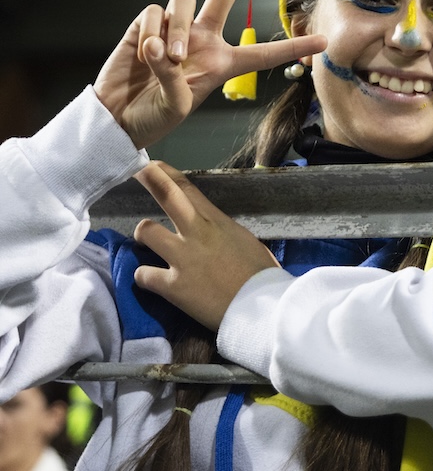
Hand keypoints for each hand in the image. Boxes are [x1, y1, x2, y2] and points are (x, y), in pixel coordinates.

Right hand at [93, 0, 327, 149]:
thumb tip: (160, 47)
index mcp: (224, 64)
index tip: (324, 41)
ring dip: (178, 29)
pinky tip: (143, 53)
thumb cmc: (154, 114)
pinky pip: (154, 13)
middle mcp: (204, 39)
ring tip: (170, 57)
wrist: (118, 117)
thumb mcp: (176, 105)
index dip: (293, 47)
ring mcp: (176, 29)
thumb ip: (173, 76)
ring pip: (185, 2)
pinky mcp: (147, 25)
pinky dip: (150, 32)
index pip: (264, 53)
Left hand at [132, 161, 279, 330]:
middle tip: (133, 172)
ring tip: (147, 243)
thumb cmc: (261, 273)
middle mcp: (196, 232)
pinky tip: (151, 280)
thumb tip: (209, 233)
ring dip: (143, 235)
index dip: (166, 174)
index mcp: (216, 221)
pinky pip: (143, 275)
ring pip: (145, 231)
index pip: (187, 189)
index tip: (152, 165)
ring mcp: (182, 257)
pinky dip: (145, 277)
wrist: (262, 305)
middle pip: (167, 194)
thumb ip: (220, 232)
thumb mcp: (243, 241)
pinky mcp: (172, 285)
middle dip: (148, 178)